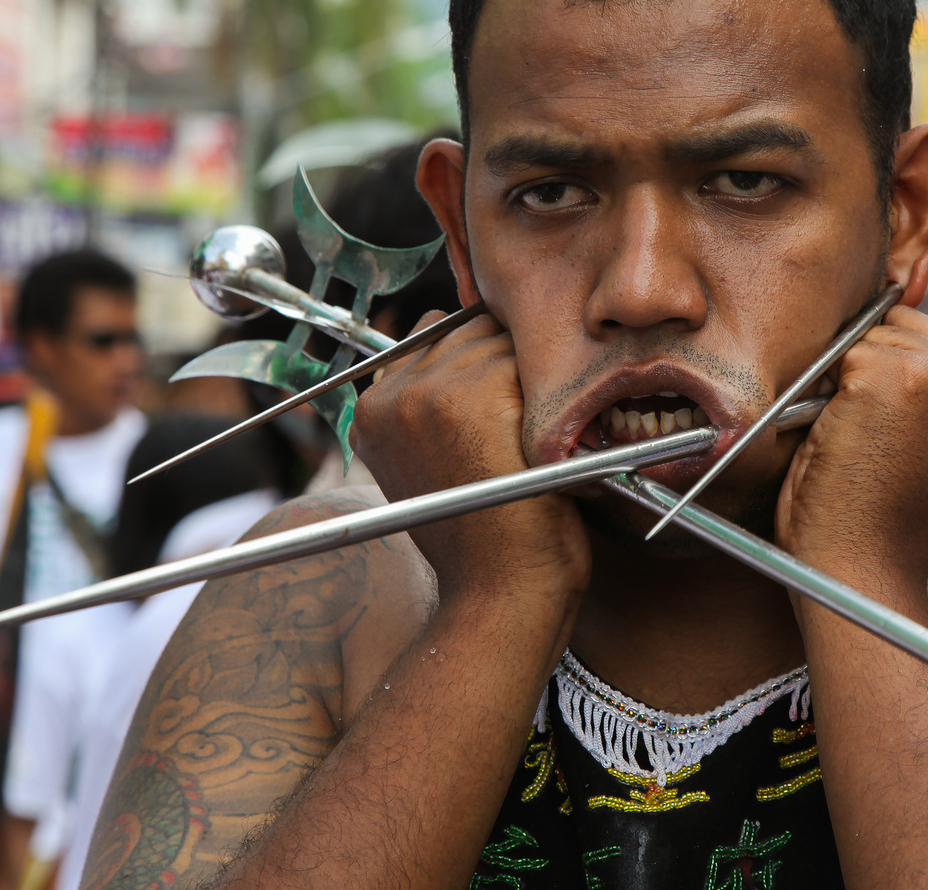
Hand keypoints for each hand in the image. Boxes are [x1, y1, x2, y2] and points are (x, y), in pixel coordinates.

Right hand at [353, 311, 590, 601]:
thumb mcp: (437, 469)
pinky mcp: (476, 394)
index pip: (437, 336)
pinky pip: (532, 359)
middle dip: (510, 364)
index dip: (483, 365)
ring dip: (534, 378)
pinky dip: (554, 395)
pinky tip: (552, 442)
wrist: (500, 597)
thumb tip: (480, 347)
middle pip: (473, 329)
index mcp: (373, 411)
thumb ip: (437, 411)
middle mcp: (392, 393)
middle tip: (528, 427)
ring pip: (504, 340)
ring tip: (538, 439)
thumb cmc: (486, 543)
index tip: (504, 411)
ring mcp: (430, 390)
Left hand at [776, 299, 927, 595]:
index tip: (922, 393)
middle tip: (888, 432)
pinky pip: (850, 350)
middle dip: (895, 359)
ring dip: (864, 372)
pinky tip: (848, 433)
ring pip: (886, 328)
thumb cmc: (894, 514)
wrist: (861, 566)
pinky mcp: (896, 377)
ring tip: (869, 435)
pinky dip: (835, 386)